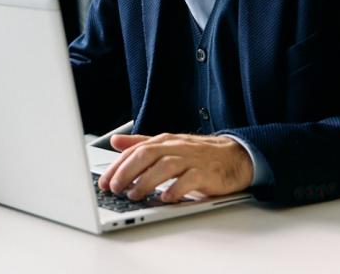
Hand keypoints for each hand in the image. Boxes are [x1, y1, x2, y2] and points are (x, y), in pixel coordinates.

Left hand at [97, 133, 252, 202]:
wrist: (235, 156)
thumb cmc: (199, 154)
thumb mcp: (168, 145)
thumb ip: (141, 143)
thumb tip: (116, 142)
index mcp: (165, 141)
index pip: (136, 150)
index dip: (118, 165)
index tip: (104, 181)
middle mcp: (176, 147)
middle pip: (147, 155)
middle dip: (127, 171)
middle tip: (115, 188)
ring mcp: (192, 159)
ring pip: (165, 166)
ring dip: (147, 181)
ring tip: (134, 195)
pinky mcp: (206, 173)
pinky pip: (190, 180)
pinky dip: (176, 189)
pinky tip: (166, 199)